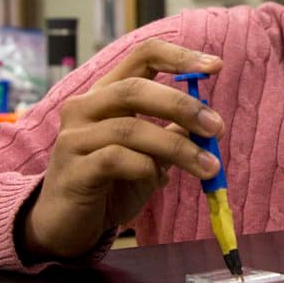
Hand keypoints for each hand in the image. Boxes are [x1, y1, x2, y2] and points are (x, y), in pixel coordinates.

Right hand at [19, 38, 224, 261]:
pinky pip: (115, 159)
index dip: (180, 57)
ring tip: (209, 167)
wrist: (68, 226)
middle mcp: (85, 107)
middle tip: (216, 127)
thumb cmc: (111, 183)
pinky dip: (145, 168)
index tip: (215, 66)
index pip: (142, 56)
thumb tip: (211, 121)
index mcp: (107, 94)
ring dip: (177, 147)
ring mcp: (74, 137)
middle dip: (182, 105)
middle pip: (135, 88)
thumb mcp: (150, 155)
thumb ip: (174, 134)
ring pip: (130, 128)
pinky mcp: (73, 169)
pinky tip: (157, 181)